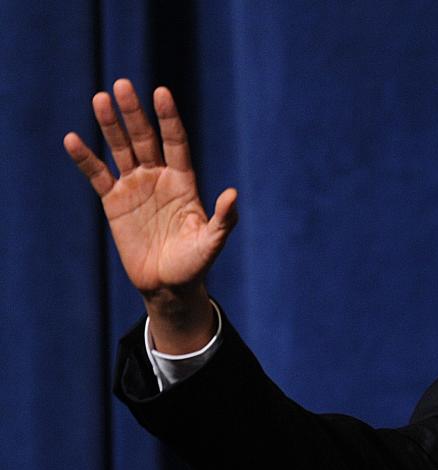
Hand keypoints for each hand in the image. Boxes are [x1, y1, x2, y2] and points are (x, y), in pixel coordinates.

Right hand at [64, 79, 236, 350]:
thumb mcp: (212, 242)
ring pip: (120, 149)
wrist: (168, 285)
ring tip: (100, 98)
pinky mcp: (114, 203)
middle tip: (122, 85)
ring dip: (110, 126)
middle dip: (134, 113)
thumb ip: (223, 219)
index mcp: (184, 181)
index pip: (176, 141)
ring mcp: (136, 187)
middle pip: (145, 138)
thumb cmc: (195, 263)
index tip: (161, 92)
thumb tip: (233, 193)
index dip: (168, 118)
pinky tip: (73, 139)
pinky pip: (98, 176)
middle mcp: (159, 177)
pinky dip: (86, 159)